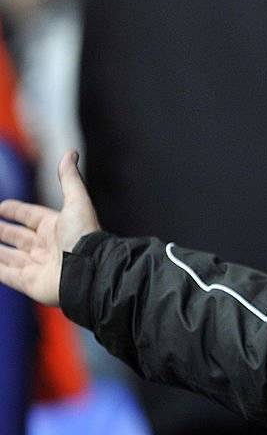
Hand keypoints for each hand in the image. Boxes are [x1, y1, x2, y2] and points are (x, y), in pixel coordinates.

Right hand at [0, 150, 99, 305]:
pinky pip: (5, 273)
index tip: (2, 207)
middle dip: (4, 230)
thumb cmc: (84, 236)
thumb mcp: (77, 202)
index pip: (31, 217)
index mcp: (56, 228)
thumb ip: (70, 179)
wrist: (89, 270)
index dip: (17, 211)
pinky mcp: (29, 283)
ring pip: (9, 255)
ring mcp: (37, 266)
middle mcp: (46, 247)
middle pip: (19, 237)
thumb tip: (71, 152)